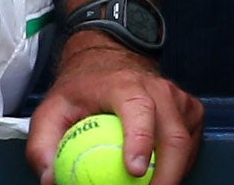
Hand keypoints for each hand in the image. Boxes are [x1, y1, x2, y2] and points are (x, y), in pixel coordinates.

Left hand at [27, 35, 203, 183]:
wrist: (109, 61)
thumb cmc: (81, 91)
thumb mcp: (51, 111)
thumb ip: (43, 146)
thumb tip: (51, 180)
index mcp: (124, 84)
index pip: (139, 110)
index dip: (141, 140)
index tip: (135, 172)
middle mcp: (158, 88)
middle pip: (174, 136)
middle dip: (167, 176)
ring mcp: (178, 98)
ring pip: (186, 145)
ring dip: (173, 175)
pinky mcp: (190, 110)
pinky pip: (191, 146)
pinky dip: (179, 167)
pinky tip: (159, 177)